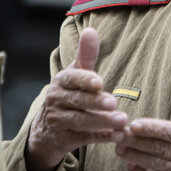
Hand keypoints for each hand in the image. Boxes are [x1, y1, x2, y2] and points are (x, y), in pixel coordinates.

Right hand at [25, 28, 127, 170]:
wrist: (47, 128)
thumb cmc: (69, 93)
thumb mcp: (76, 73)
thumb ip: (86, 55)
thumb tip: (91, 30)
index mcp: (60, 82)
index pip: (71, 79)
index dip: (85, 80)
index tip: (99, 82)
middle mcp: (55, 101)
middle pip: (77, 101)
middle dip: (96, 102)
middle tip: (115, 103)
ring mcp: (57, 121)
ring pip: (81, 121)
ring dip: (102, 121)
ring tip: (122, 121)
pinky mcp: (63, 140)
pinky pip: (84, 138)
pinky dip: (101, 137)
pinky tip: (117, 135)